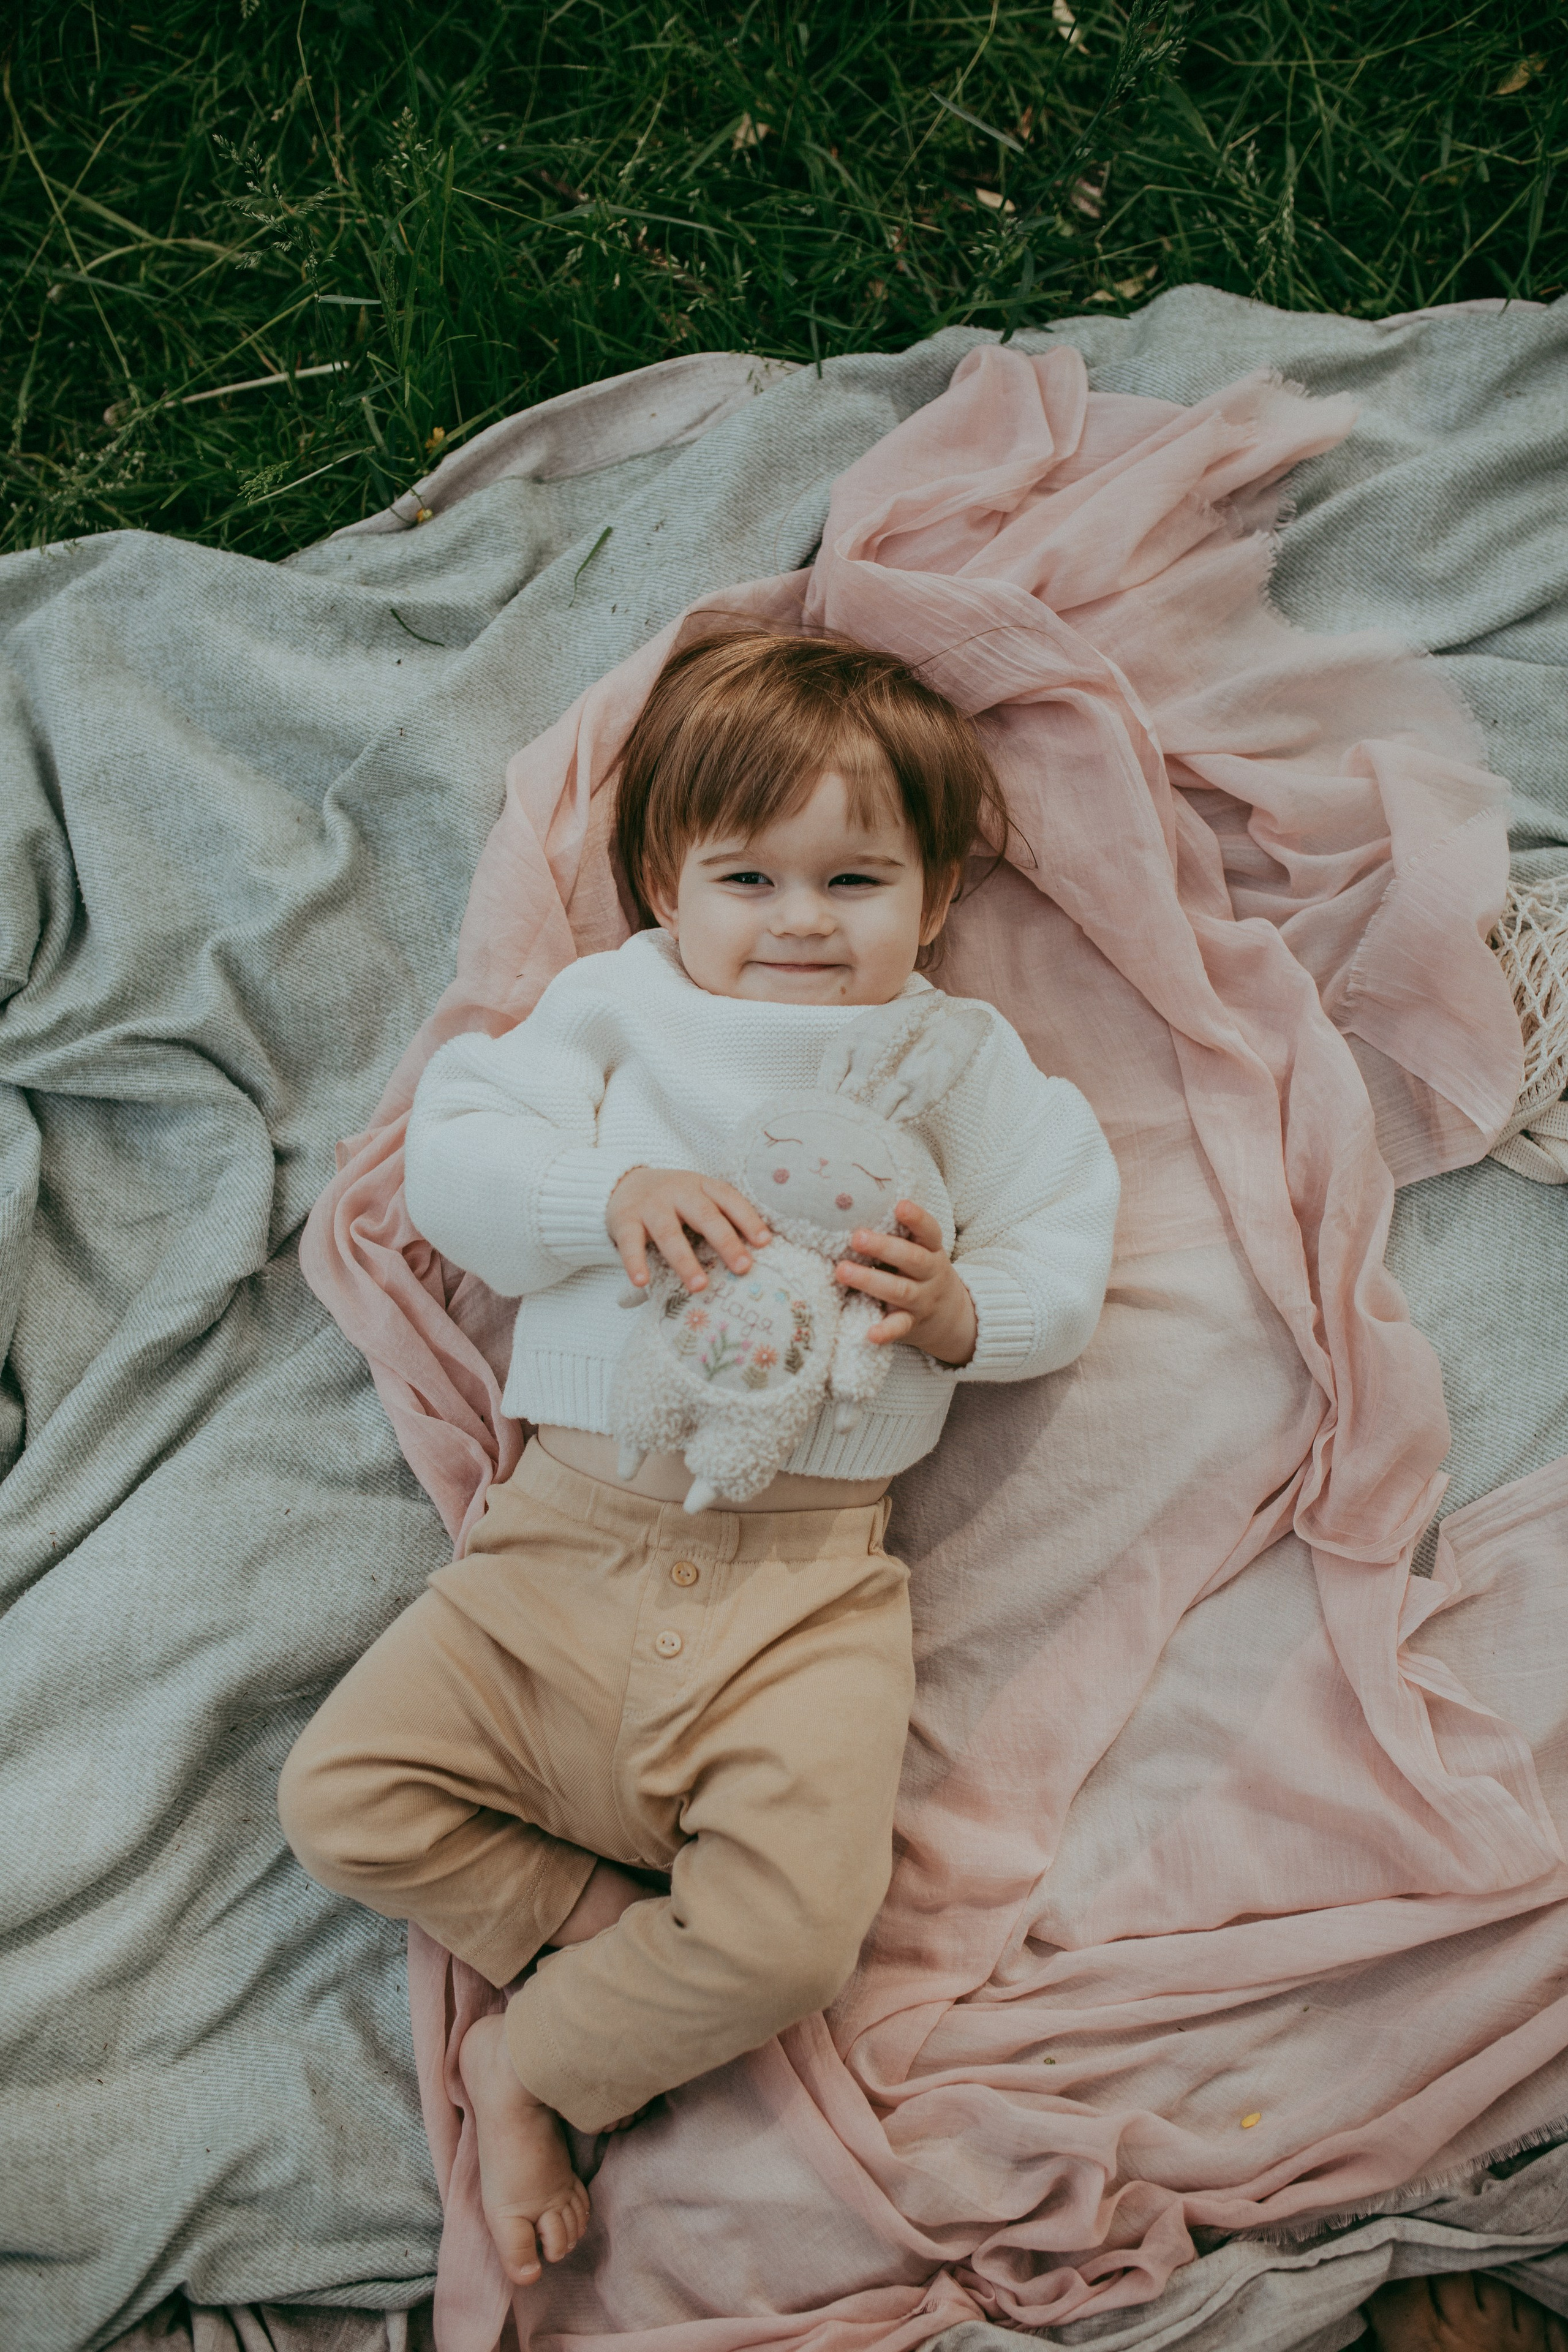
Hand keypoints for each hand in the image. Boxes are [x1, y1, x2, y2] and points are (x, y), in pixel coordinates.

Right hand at [608, 1167, 771, 1295]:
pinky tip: (642, 1282)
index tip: (764, 1242)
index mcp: (701, 1186)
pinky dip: (635, 1262)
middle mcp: (677, 1192)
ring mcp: (650, 1205)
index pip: (728, 1198)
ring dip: (685, 1261)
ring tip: (699, 1286)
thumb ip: (721, 1215)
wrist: (624, 1182)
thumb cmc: (673, 1200)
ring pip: (669, 1233)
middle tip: (742, 1267)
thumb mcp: (698, 1197)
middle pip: (704, 1215)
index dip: (747, 1218)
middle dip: (725, 1241)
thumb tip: (757, 1250)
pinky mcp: (624, 1220)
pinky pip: (630, 1243)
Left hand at [835, 1200, 976, 1366]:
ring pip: (900, 1290)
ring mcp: (922, 1301)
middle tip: (856, 1237)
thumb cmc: (922, 1274)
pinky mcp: (912, 1324)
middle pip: (912, 1258)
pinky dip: (885, 1331)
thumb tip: (853, 1206)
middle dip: (884, 1247)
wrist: (951, 1318)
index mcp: (932, 1251)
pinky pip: (899, 1327)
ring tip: (842, 1271)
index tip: (900, 1205)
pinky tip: (870, 1334)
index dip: (916, 1218)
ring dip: (870, 1281)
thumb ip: (899, 1235)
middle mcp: (931, 1274)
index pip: (929, 1231)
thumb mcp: (921, 1252)